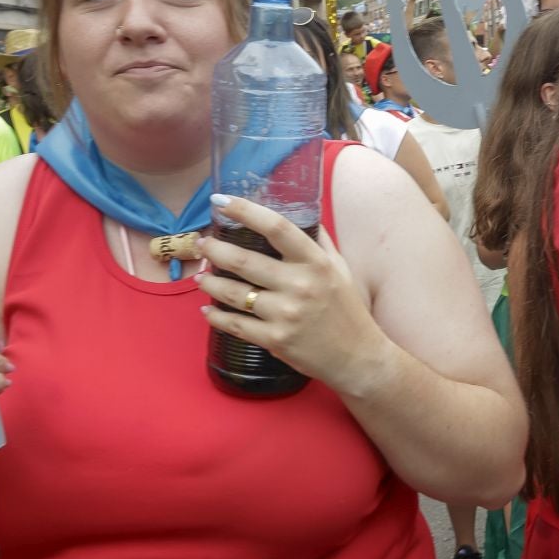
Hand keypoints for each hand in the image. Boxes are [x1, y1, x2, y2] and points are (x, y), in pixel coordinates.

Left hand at [197, 195, 388, 397]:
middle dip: (214, 249)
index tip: (222, 201)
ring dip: (209, 281)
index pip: (276, 227)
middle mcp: (299, 285)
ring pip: (232, 292)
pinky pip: (235, 324)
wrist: (357, 357)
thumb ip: (319, 241)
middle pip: (243, 260)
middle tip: (203, 243)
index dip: (245, 211)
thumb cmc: (347, 309)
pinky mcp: (275, 339)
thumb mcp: (340, 269)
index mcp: (315, 262)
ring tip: (201, 276)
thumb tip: (302, 213)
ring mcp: (285, 314)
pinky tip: (207, 310)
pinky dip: (216, 316)